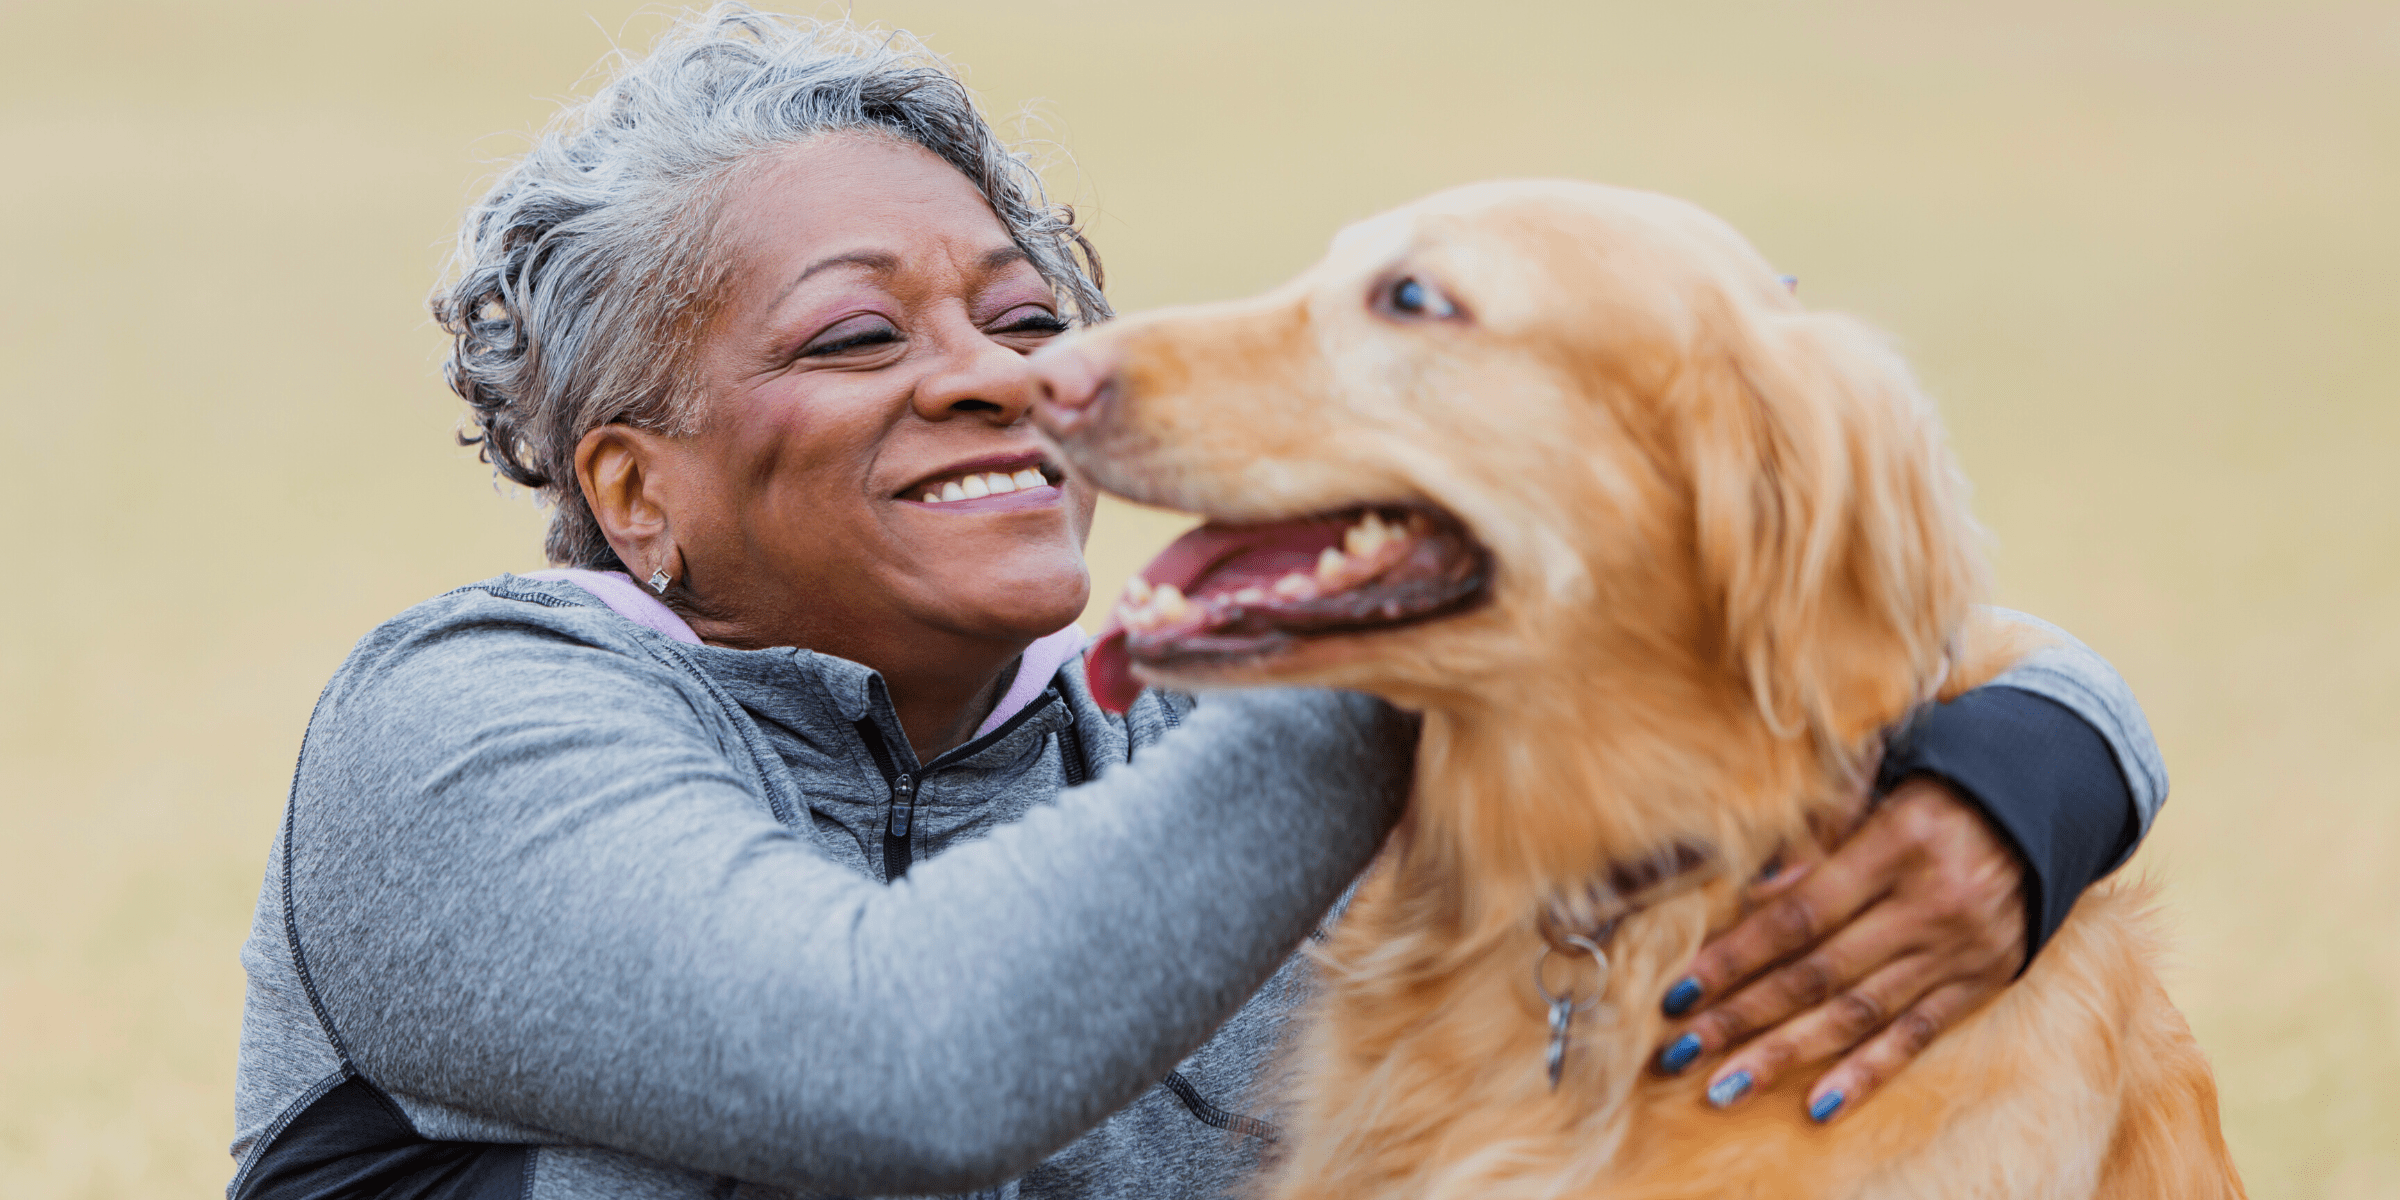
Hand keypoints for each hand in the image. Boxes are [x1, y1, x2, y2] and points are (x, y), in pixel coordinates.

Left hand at [1649, 779, 2026, 1123]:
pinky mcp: (1981, 982)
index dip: (1737, 955)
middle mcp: (1929, 904)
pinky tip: (1820, 1104)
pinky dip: (1867, 1072)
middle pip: (1820, 972)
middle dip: (1743, 1015)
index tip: (1681, 990)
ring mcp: (1958, 950)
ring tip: (1727, 1085)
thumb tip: (1756, 889)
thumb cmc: (1938, 793)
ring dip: (1787, 1053)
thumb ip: (1820, 834)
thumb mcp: (1882, 787)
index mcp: (1898, 844)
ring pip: (1859, 1013)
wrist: (2043, 805)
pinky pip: (1917, 1035)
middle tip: (1681, 1051)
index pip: (1800, 914)